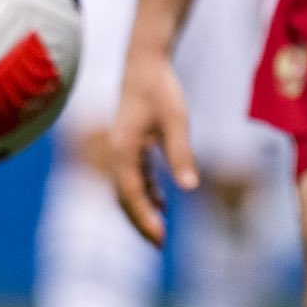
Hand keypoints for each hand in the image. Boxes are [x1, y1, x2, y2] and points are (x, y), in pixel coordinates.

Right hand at [108, 46, 199, 247]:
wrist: (145, 62)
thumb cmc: (160, 88)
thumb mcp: (176, 121)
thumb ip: (180, 154)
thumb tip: (189, 188)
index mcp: (122, 151)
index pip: (130, 195)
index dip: (144, 219)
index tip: (160, 238)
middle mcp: (117, 154)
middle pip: (124, 198)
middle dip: (140, 221)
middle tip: (159, 245)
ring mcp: (121, 149)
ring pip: (127, 189)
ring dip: (142, 209)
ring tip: (160, 230)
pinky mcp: (129, 144)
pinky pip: (133, 176)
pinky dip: (145, 191)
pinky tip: (162, 201)